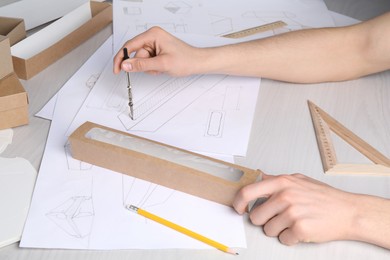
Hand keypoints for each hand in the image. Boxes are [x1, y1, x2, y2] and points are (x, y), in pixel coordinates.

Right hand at [113, 27, 202, 76]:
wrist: (197, 63)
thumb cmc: (185, 60)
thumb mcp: (161, 64)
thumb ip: (142, 65)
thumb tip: (125, 65)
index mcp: (152, 34)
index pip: (129, 46)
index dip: (121, 58)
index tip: (117, 69)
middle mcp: (152, 37)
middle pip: (136, 54)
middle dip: (144, 65)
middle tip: (155, 68)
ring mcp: (154, 43)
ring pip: (142, 60)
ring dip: (150, 68)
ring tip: (162, 67)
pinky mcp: (157, 50)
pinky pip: (148, 61)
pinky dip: (153, 67)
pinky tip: (162, 67)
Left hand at [233, 173, 359, 245]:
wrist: (348, 211)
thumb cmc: (324, 196)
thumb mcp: (299, 179)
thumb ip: (276, 179)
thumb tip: (259, 176)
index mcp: (281, 182)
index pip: (247, 192)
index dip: (238, 203)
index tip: (238, 209)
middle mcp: (285, 196)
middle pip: (255, 216)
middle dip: (263, 220)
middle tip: (278, 218)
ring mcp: (292, 212)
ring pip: (268, 230)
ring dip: (278, 230)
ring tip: (293, 222)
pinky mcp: (300, 229)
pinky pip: (283, 240)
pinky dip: (290, 238)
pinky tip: (301, 230)